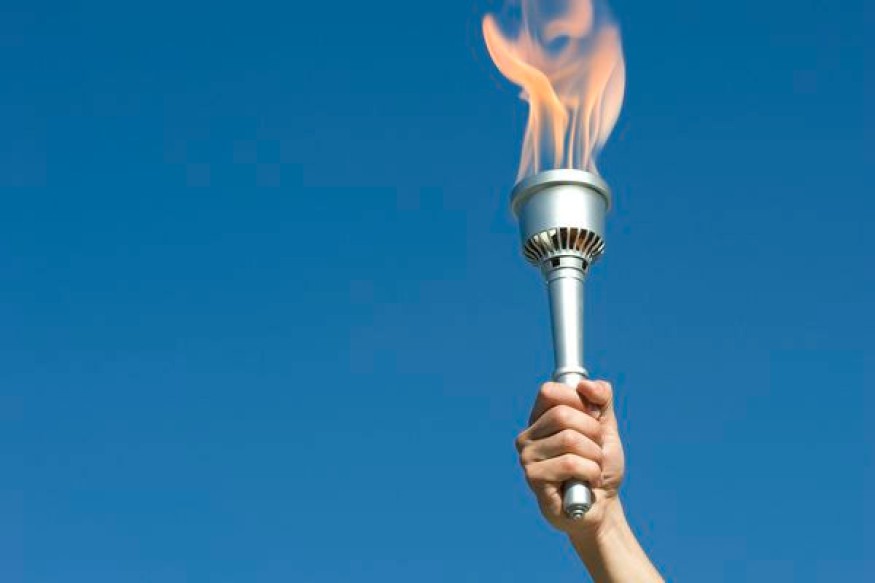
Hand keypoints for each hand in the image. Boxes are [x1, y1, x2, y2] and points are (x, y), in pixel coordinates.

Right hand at [515, 379, 623, 535]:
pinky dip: (590, 472)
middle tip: (595, 450)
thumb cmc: (599, 465)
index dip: (578, 401)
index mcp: (540, 419)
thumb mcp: (606, 427)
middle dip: (593, 432)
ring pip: (569, 440)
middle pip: (563, 415)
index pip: (550, 391)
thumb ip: (601, 399)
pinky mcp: (534, 478)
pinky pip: (570, 463)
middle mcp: (527, 436)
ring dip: (594, 456)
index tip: (592, 419)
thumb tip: (585, 384)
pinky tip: (587, 483)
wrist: (603, 506)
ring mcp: (527, 458)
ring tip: (593, 469)